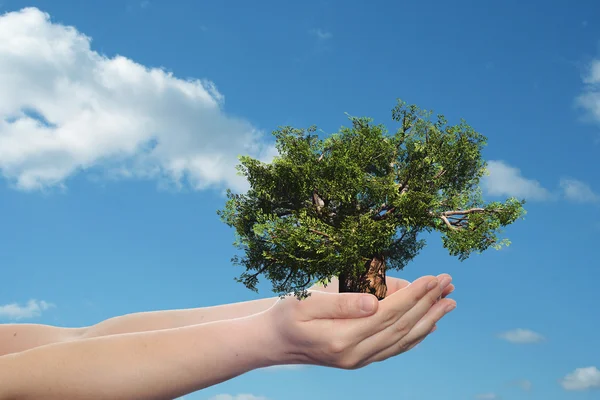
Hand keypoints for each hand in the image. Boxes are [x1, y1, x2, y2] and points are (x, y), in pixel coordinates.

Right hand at [266, 275, 455, 369]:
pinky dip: (415, 336)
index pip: (389, 314)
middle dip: (428, 303)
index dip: (414, 295)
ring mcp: (359, 361)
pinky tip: (429, 326)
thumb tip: (375, 301)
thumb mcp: (306, 302)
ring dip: (429, 320)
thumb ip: (341, 302)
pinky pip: (394, 349)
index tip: (433, 278)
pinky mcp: (360, 360)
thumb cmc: (287, 315)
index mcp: (342, 338)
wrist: (274, 342)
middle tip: (448, 283)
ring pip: (403, 340)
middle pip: (402, 327)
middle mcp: (355, 355)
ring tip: (449, 302)